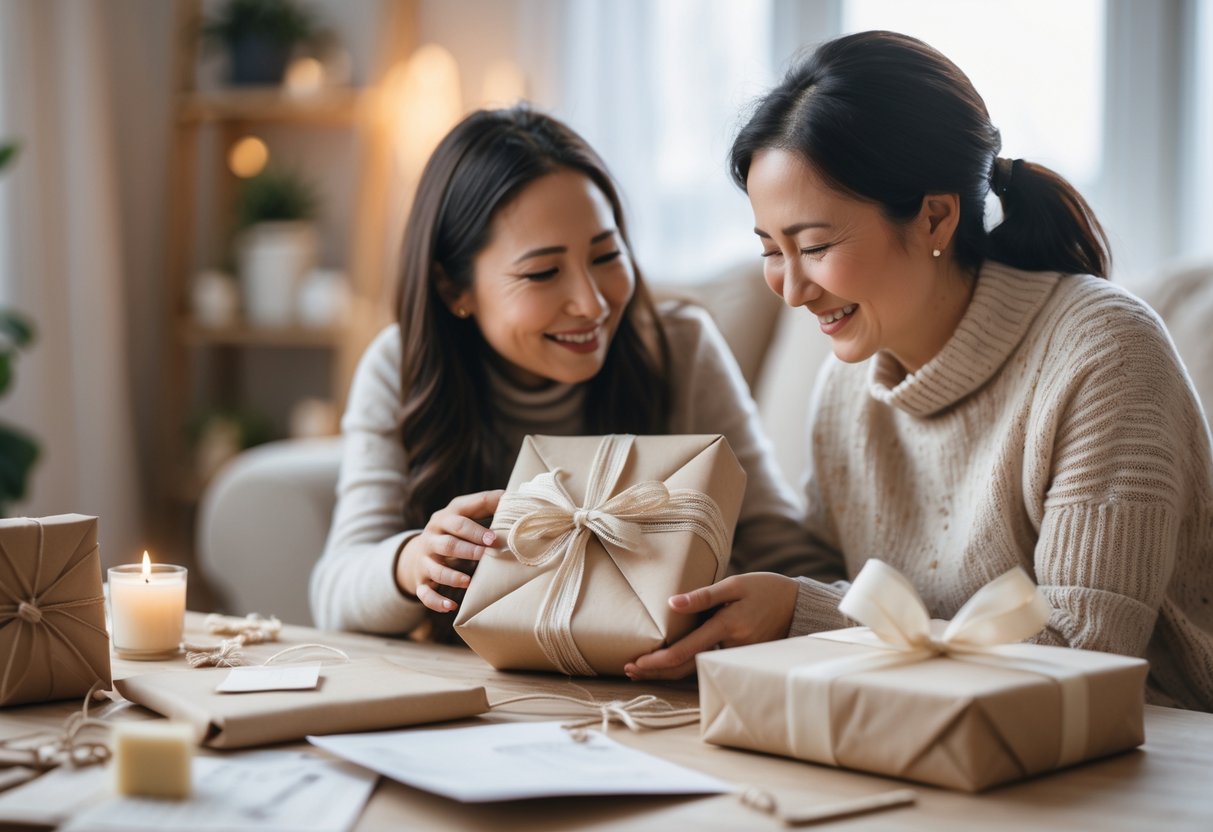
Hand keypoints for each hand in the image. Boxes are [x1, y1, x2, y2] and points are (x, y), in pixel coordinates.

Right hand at [396, 490, 503, 612]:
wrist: (417, 552)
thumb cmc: (453, 530)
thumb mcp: (464, 513)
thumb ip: (485, 505)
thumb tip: (512, 496)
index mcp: (445, 518)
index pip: (459, 519)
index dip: (476, 528)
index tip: (494, 538)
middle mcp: (431, 537)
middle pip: (448, 543)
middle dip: (468, 549)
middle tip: (486, 554)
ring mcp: (424, 560)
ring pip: (436, 569)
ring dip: (452, 576)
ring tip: (469, 581)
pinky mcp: (420, 580)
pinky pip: (424, 593)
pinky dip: (436, 601)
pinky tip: (451, 607)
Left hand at [623, 572, 798, 680]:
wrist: (798, 605)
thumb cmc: (764, 589)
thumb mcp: (735, 584)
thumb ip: (703, 595)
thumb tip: (671, 604)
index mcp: (727, 627)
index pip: (685, 650)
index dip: (658, 660)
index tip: (636, 662)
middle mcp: (730, 646)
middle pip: (687, 667)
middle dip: (657, 671)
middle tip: (629, 670)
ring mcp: (736, 655)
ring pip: (696, 669)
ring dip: (668, 671)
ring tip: (642, 670)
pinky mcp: (738, 656)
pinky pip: (708, 665)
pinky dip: (686, 667)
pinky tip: (668, 666)